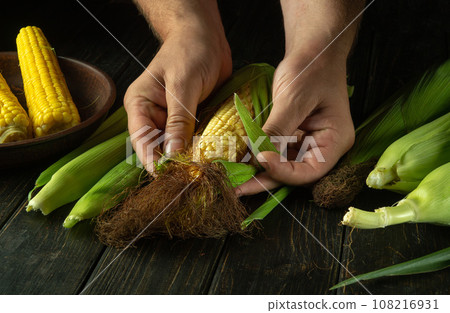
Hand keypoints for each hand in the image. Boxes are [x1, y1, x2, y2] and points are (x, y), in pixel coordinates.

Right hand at [124, 29, 231, 171]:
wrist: (207, 37)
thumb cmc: (189, 51)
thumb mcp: (182, 85)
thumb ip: (179, 120)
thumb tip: (172, 153)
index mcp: (140, 104)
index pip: (141, 138)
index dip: (152, 159)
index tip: (166, 176)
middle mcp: (154, 115)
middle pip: (159, 147)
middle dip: (173, 162)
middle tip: (189, 177)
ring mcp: (173, 119)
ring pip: (177, 147)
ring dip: (189, 157)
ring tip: (201, 171)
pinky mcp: (191, 120)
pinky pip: (193, 140)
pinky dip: (201, 149)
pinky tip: (210, 158)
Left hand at [237, 50, 354, 195]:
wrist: (311, 50)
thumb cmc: (312, 68)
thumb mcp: (294, 99)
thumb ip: (277, 130)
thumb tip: (256, 156)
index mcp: (334, 141)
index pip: (310, 171)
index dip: (283, 172)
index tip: (259, 160)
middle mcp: (322, 147)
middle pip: (294, 173)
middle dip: (264, 180)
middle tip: (237, 188)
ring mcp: (306, 143)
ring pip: (281, 165)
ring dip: (258, 171)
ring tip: (233, 178)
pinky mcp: (292, 136)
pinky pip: (275, 151)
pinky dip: (258, 154)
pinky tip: (240, 159)